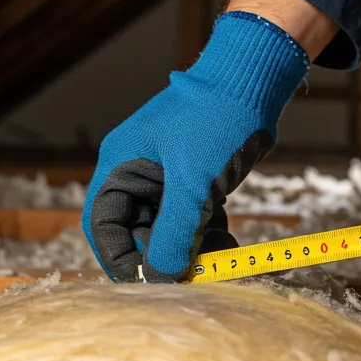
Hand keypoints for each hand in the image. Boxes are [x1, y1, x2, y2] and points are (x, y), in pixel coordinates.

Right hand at [84, 12, 308, 281]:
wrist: (256, 77)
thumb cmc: (216, 119)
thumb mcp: (194, 182)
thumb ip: (174, 232)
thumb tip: (159, 277)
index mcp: (122, 165)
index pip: (104, 225)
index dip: (120, 258)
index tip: (145, 284)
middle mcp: (138, 172)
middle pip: (137, 231)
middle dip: (163, 255)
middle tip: (194, 274)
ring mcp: (167, 176)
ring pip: (168, 228)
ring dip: (190, 248)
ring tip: (221, 256)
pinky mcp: (194, 178)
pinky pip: (192, 217)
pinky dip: (207, 232)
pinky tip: (229, 240)